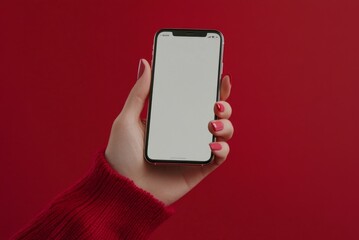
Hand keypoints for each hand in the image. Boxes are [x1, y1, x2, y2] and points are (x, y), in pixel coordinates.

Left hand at [105, 59, 232, 204]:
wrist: (124, 190)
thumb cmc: (121, 156)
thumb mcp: (126, 119)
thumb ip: (139, 92)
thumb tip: (145, 63)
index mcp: (172, 118)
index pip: (196, 99)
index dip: (211, 87)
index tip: (219, 74)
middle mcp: (187, 132)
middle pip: (215, 113)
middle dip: (223, 103)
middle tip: (217, 103)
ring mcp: (195, 149)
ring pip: (223, 131)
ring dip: (225, 124)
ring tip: (212, 124)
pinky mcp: (200, 167)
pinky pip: (220, 155)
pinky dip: (222, 148)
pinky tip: (212, 145)